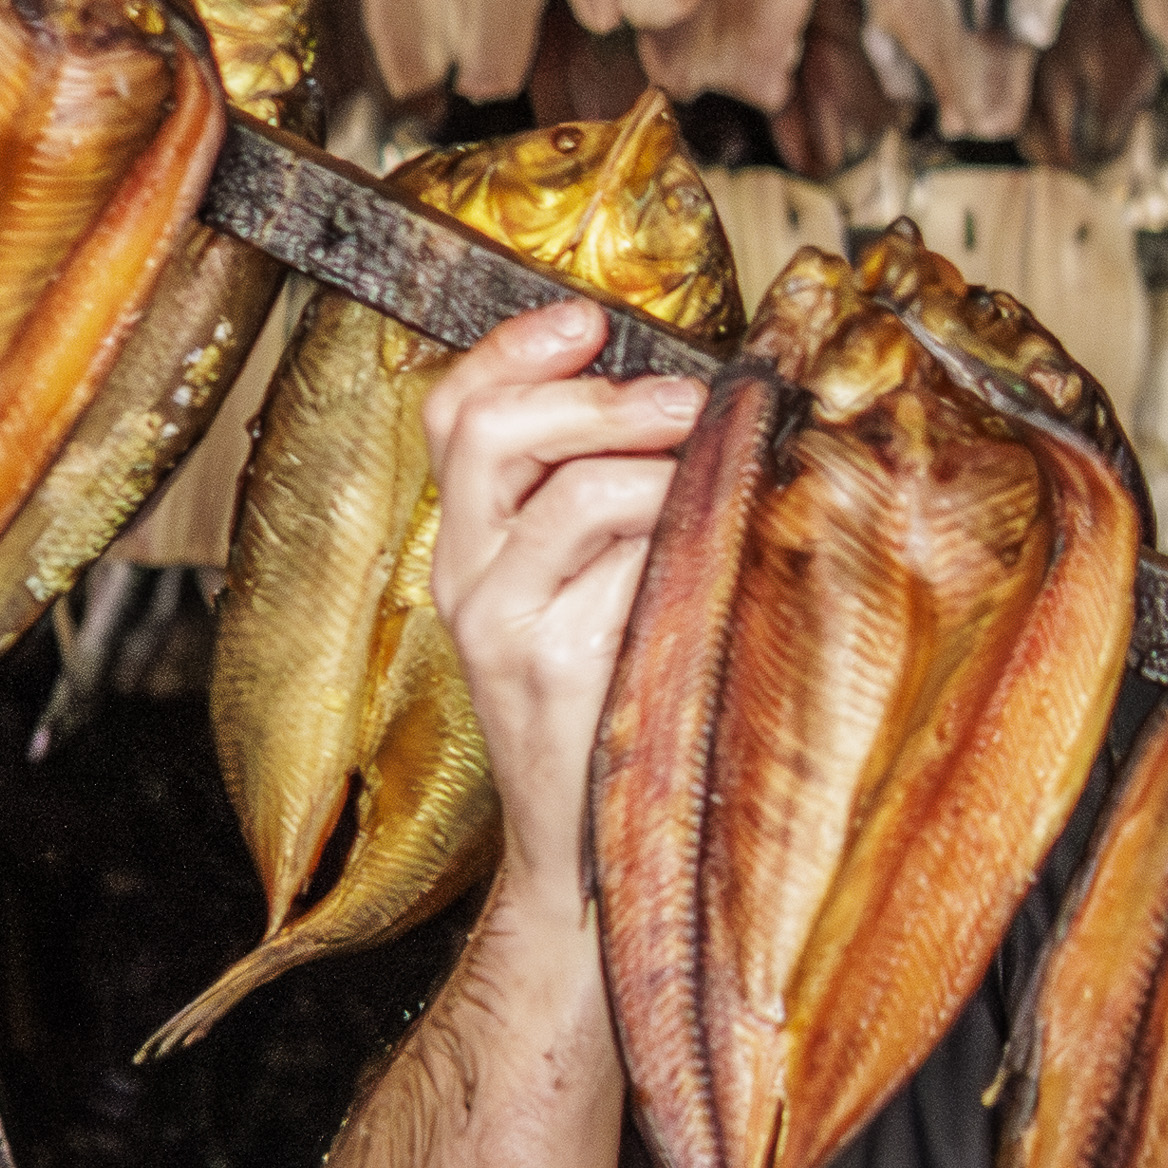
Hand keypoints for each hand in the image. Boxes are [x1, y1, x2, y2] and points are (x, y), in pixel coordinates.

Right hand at [423, 298, 706, 909]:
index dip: (513, 348)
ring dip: (660, 461)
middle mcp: (467, 578)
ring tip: (713, 466)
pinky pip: (624, 566)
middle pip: (495, 431)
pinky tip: (712, 549)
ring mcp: (504, 625)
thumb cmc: (612, 702)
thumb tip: (686, 397)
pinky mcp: (557, 668)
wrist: (593, 850)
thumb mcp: (586, 587)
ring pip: (573, 492)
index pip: (455, 412)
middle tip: (688, 398)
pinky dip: (678, 536)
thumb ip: (602, 498)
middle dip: (602, 394)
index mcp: (469, 545)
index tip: (587, 318)